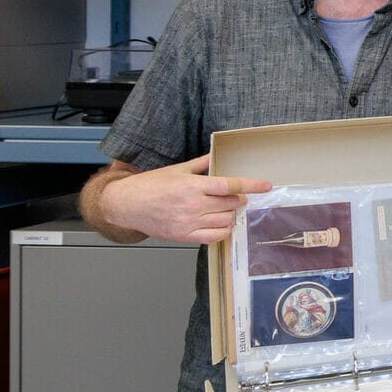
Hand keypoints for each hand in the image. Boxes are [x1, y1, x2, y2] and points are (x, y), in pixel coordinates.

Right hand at [100, 155, 270, 243]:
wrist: (126, 205)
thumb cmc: (149, 186)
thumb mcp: (176, 170)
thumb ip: (201, 164)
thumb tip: (217, 155)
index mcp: (191, 186)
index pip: (229, 185)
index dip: (251, 185)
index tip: (266, 185)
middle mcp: (192, 205)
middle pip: (231, 204)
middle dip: (238, 200)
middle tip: (235, 197)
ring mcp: (189, 223)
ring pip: (225, 220)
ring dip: (231, 214)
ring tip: (226, 209)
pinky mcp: (185, 236)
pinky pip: (214, 236)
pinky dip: (223, 230)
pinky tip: (221, 223)